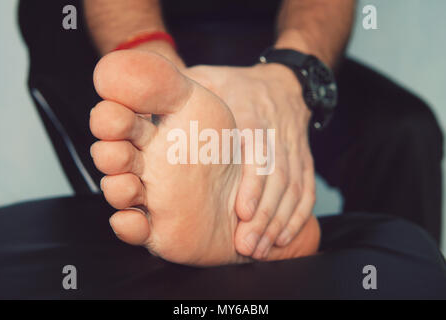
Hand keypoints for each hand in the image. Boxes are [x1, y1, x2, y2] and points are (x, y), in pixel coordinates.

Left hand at [184, 63, 316, 259]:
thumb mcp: (209, 79)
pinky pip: (307, 190)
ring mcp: (293, 151)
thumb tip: (141, 102)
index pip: (257, 155)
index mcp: (251, 119)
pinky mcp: (304, 161)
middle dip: (265, 215)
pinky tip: (284, 238)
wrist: (285, 83)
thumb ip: (180, 93)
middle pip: (277, 179)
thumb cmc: (239, 85)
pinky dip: (299, 216)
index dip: (252, 185)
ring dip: (279, 222)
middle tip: (248, 246)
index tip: (242, 213)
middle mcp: (276, 137)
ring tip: (262, 250)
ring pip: (292, 190)